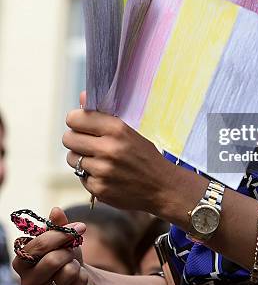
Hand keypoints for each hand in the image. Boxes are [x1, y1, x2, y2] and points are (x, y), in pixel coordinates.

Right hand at [12, 207, 89, 284]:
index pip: (39, 245)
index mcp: (21, 262)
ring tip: (73, 266)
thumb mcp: (62, 237)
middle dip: (69, 252)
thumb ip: (57, 225)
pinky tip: (78, 279)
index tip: (80, 227)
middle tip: (72, 251)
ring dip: (76, 265)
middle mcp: (27, 282)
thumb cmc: (65, 253)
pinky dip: (83, 278)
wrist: (79, 275)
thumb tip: (55, 210)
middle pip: (53, 260)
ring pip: (68, 273)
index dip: (61, 234)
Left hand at [63, 92, 176, 212]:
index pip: (75, 118)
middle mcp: (108, 149)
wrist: (161, 186)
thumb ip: (103, 115)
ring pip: (72, 158)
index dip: (76, 121)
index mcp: (117, 129)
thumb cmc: (146, 156)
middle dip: (75, 139)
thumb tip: (82, 96)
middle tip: (87, 142)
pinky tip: (104, 174)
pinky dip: (89, 175)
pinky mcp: (98, 189)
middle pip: (68, 138)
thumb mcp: (130, 130)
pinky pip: (80, 177)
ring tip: (98, 159)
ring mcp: (102, 170)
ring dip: (81, 158)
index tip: (82, 124)